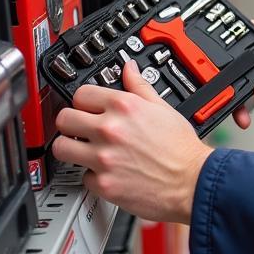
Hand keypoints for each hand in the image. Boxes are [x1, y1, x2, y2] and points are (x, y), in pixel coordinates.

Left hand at [52, 61, 211, 223]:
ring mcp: (103, 158)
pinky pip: (82, 176)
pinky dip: (92, 175)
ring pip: (61, 148)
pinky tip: (106, 171)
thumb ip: (139, 87)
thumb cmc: (181, 148)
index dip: (84, 100)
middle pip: (64, 118)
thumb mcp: (162, 107)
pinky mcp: (103, 184)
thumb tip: (129, 69)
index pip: (81, 94)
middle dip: (71, 122)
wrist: (192, 181)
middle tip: (79, 127)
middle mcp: (110, 130)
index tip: (87, 107)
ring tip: (82, 149)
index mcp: (124, 107)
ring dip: (70, 148)